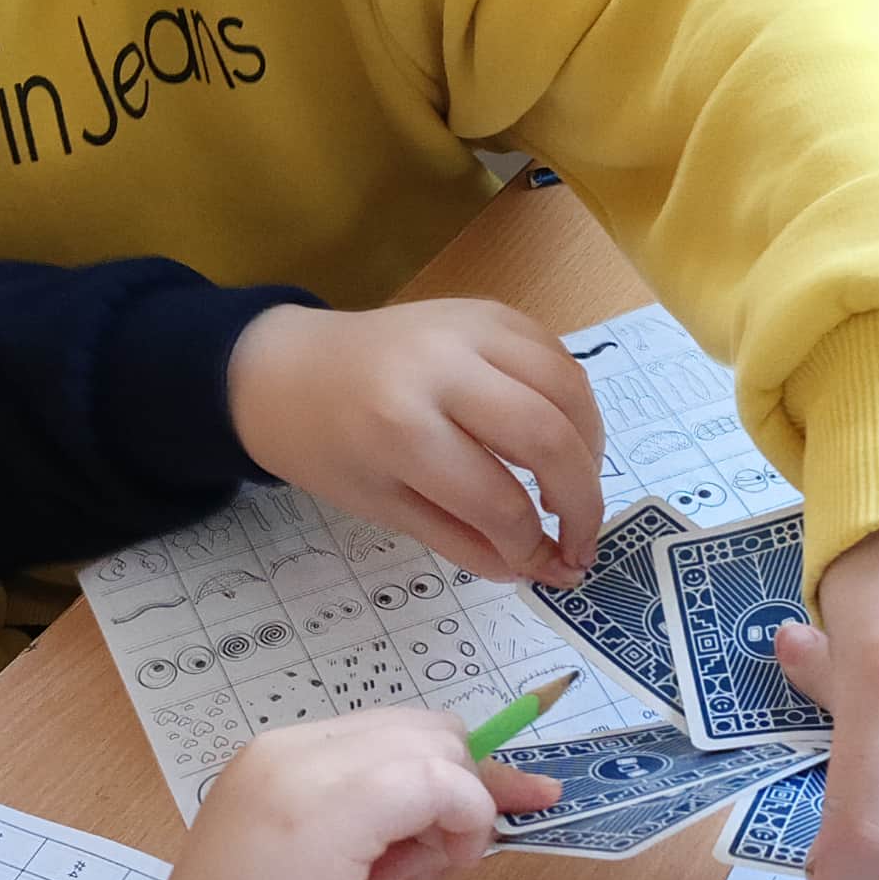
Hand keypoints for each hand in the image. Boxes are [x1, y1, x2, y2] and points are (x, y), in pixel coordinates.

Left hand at [228, 300, 602, 586]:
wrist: (288, 368)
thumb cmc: (327, 446)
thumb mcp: (384, 507)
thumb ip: (464, 540)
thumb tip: (536, 570)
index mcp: (402, 428)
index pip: (498, 498)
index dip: (533, 545)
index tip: (549, 568)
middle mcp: (441, 367)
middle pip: (548, 436)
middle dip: (582, 501)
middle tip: (581, 540)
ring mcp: (468, 328)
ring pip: (567, 387)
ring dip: (590, 446)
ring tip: (577, 488)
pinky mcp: (486, 310)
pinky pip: (555, 353)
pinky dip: (572, 401)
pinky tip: (561, 437)